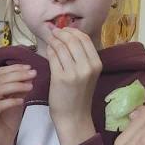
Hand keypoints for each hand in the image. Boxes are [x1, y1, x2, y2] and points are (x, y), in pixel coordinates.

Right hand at [0, 65, 35, 144]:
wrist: (1, 142)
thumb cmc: (7, 121)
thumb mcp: (16, 101)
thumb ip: (19, 89)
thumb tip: (29, 75)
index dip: (14, 69)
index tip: (29, 68)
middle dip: (18, 75)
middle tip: (33, 74)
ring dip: (16, 86)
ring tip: (30, 87)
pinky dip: (11, 101)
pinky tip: (22, 101)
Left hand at [47, 27, 101, 144]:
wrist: (73, 116)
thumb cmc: (79, 95)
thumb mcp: (87, 74)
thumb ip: (81, 56)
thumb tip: (68, 35)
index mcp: (96, 64)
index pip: (85, 39)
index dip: (72, 31)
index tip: (64, 29)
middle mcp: (87, 67)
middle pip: (73, 40)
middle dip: (62, 33)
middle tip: (54, 31)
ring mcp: (74, 72)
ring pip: (62, 47)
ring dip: (54, 40)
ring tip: (50, 39)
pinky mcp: (60, 78)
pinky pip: (53, 57)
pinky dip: (50, 50)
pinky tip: (48, 49)